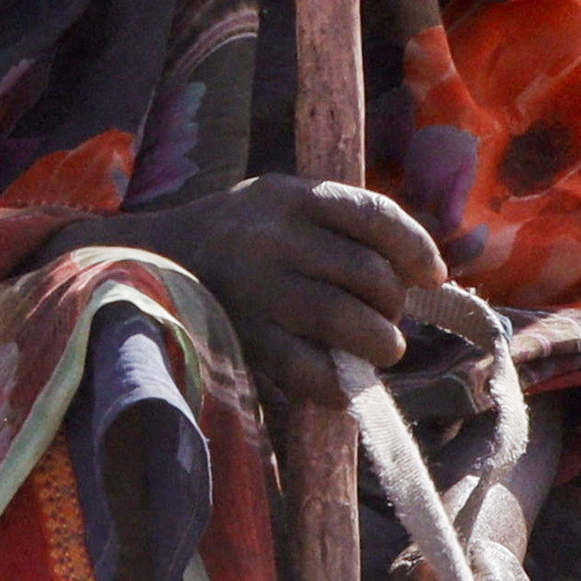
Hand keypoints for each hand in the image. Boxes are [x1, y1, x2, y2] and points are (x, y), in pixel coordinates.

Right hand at [120, 178, 443, 400]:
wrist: (149, 261)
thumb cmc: (238, 236)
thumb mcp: (281, 204)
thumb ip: (341, 225)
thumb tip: (419, 273)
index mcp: (290, 195)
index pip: (373, 214)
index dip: (415, 247)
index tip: (431, 275)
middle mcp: (272, 236)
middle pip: (366, 271)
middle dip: (393, 304)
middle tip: (389, 319)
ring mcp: (254, 287)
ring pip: (340, 317)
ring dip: (377, 342)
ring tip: (380, 350)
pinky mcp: (240, 335)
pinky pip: (301, 366)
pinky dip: (335, 382)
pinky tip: (344, 385)